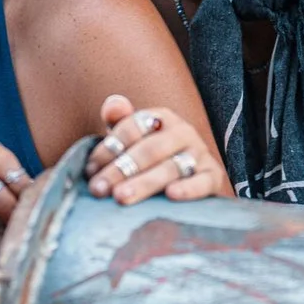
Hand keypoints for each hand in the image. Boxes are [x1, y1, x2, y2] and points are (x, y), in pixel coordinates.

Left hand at [85, 95, 224, 204]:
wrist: (188, 179)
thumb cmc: (149, 159)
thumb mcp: (132, 140)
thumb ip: (119, 121)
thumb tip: (113, 106)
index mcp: (160, 118)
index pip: (132, 127)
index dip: (109, 148)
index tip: (90, 169)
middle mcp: (183, 131)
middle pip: (150, 149)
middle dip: (121, 169)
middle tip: (99, 189)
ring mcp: (199, 153)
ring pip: (171, 167)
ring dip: (145, 182)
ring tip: (121, 197)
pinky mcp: (213, 176)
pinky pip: (203, 182)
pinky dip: (188, 189)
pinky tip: (171, 195)